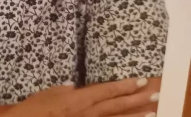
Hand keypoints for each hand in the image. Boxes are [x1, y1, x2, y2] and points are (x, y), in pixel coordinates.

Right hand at [5, 77, 159, 116]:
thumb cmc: (37, 107)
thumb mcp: (51, 93)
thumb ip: (65, 90)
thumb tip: (74, 86)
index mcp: (80, 99)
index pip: (107, 90)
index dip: (124, 85)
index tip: (140, 80)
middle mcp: (88, 112)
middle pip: (117, 105)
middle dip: (137, 99)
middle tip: (155, 93)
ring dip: (135, 115)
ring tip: (152, 111)